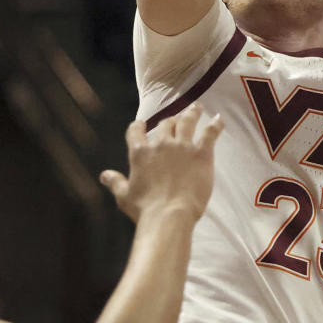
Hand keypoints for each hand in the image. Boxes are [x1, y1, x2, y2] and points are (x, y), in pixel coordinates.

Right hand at [100, 104, 223, 222]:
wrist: (169, 215)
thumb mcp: (124, 196)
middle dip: (170, 120)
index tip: (142, 123)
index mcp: (140, 153)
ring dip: (192, 112)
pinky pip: (210, 134)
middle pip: (165, 124)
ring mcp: (182, 147)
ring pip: (187, 121)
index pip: (136, 131)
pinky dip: (215, 125)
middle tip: (175, 119)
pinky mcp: (201, 154)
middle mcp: (160, 144)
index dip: (138, 126)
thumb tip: (104, 175)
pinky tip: (219, 119)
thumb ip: (115, 182)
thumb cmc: (145, 208)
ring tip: (196, 107)